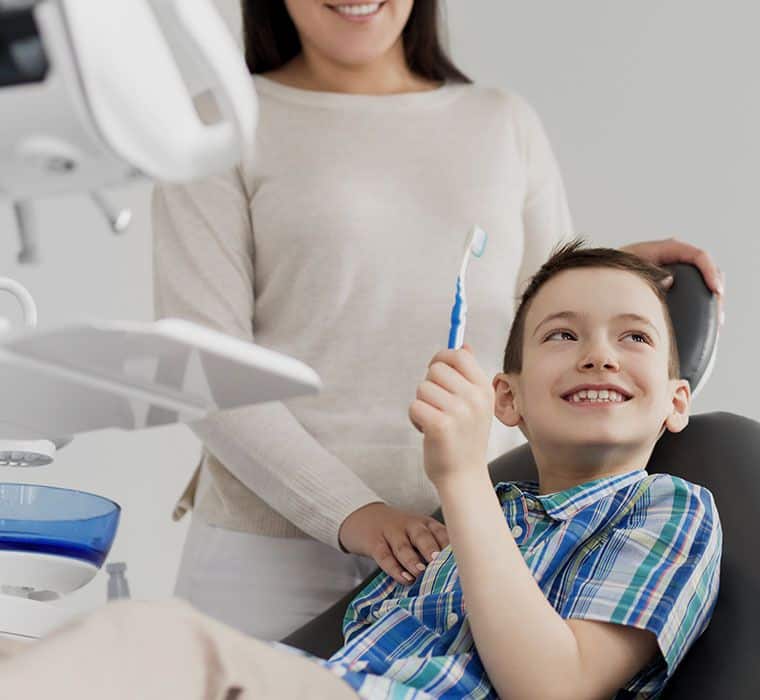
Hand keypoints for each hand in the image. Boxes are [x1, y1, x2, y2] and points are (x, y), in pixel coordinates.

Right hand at [339, 503, 448, 585]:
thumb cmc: (399, 532)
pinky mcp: (374, 542)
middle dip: (432, 549)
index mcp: (425, 523)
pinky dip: (394, 568)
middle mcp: (410, 526)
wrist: (362, 517)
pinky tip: (403, 578)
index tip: (463, 561)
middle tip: (440, 562)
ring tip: (421, 572)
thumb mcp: (416, 533)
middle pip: (423, 536)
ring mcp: (391, 533)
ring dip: (413, 560)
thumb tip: (454, 576)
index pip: (441, 532)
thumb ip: (432, 549)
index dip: (452, 547)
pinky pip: (384, 556)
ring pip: (403, 546)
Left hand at [409, 344, 493, 485]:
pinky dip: (415, 418)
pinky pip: (414, 406)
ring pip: (422, 388)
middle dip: (429, 385)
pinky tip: (427, 431)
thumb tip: (463, 345)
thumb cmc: (465, 439)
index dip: (442, 358)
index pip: (459, 355)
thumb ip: (469, 375)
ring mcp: (459, 412)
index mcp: (484, 389)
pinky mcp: (440, 426)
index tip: (436, 370)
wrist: (464, 477)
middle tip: (438, 407)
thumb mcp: (476, 404)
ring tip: (434, 421)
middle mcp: (474, 398)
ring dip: (421, 404)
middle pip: (436, 369)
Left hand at [619, 237, 724, 326]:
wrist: (602, 279)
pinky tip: (703, 325)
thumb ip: (649, 273)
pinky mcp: (674, 288)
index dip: (709, 271)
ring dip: (711, 303)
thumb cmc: (612, 272)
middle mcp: (674, 260)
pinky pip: (693, 295)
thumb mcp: (630, 270)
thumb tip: (669, 280)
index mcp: (665, 249)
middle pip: (706, 272)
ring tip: (714, 323)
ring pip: (702, 285)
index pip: (697, 255)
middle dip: (715, 293)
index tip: (716, 289)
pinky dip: (701, 308)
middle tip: (717, 315)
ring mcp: (676, 273)